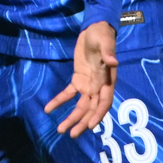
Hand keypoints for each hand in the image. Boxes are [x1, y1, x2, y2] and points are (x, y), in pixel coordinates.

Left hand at [44, 21, 117, 137]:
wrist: (94, 29)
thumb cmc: (102, 35)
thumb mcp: (105, 41)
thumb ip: (108, 52)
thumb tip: (114, 61)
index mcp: (108, 80)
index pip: (104, 102)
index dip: (98, 114)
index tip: (90, 125)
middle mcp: (99, 87)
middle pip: (91, 109)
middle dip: (82, 122)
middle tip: (71, 134)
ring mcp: (88, 85)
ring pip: (80, 106)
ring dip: (72, 118)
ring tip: (61, 129)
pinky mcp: (78, 80)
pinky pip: (68, 93)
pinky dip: (59, 101)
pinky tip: (48, 108)